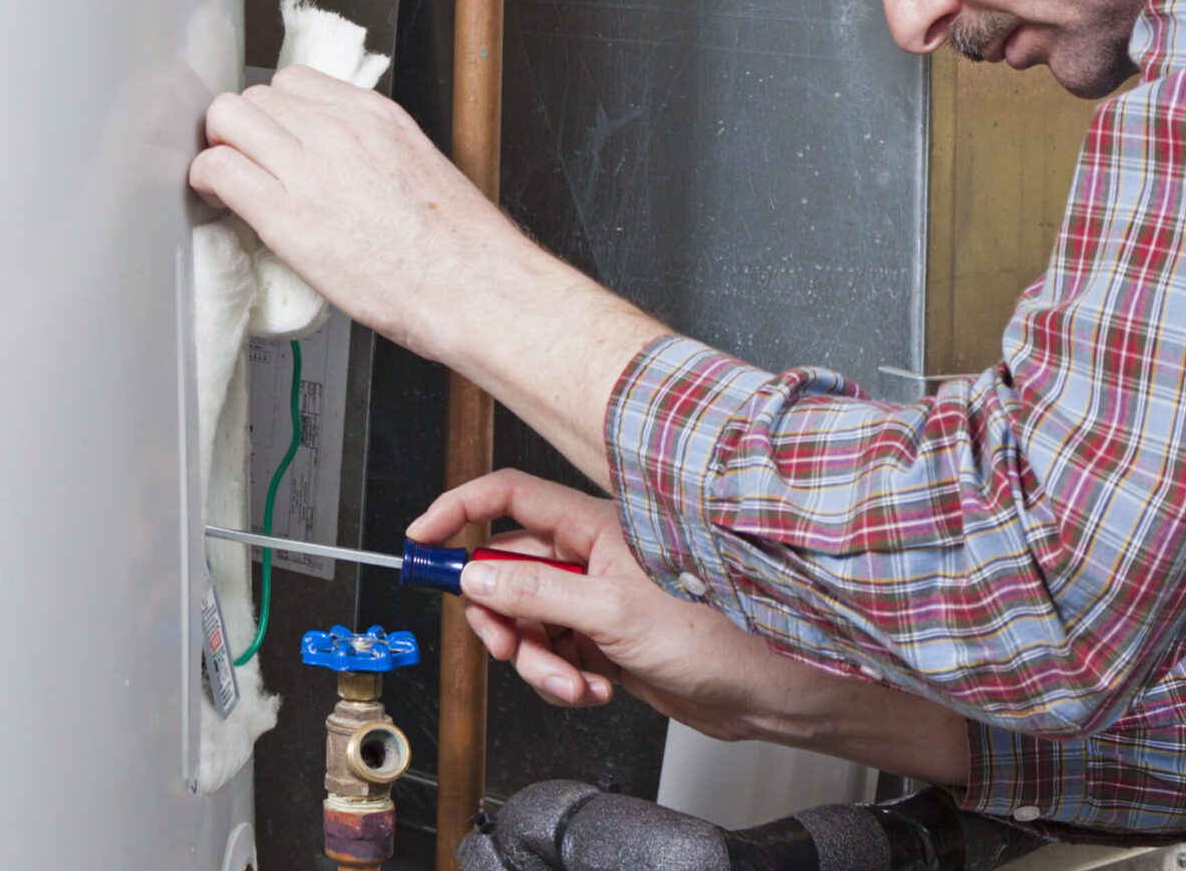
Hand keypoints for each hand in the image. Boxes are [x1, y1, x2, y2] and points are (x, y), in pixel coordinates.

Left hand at [188, 67, 526, 353]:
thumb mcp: (419, 165)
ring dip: (220, 146)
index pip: (294, 81)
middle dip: (243, 128)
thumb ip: (372, 149)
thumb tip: (340, 160)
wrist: (470, 285)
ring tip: (230, 180)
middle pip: (255, 96)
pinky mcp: (287, 215)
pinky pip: (220, 169)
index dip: (275, 112)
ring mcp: (310, 168)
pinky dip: (207, 180)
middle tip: (247, 161)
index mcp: (374, 115)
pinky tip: (218, 200)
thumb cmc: (455, 245)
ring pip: (228, 119)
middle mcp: (339, 129)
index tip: (274, 137)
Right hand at [410, 470, 970, 784]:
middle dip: (501, 617)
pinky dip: (561, 677)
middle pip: (505, 570)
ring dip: (538, 660)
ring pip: (527, 622)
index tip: (421, 539)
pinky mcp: (604, 640)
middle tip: (511, 646)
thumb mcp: (609, 610)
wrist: (764, 688)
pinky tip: (594, 686)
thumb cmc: (719, 631)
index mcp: (593, 525)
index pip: (507, 498)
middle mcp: (592, 556)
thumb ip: (535, 590)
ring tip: (576, 677)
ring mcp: (596, 599)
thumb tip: (477, 573)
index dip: (458, 511)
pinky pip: (553, 655)